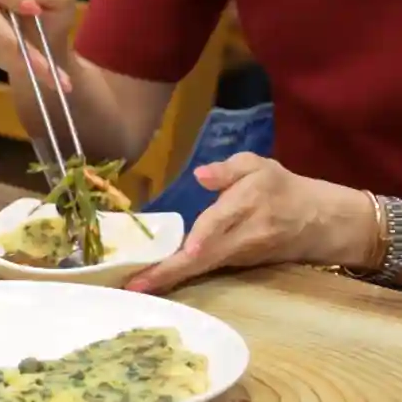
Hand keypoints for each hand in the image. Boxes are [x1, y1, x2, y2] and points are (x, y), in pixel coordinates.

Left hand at [125, 152, 378, 293]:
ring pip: (202, 268)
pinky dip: (179, 276)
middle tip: (136, 285)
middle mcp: (242, 236)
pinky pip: (204, 270)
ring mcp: (239, 256)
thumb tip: (200, 174)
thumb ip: (228, 169)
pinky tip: (153, 281)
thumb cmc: (281, 188)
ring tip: (135, 286)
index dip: (205, 236)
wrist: (317, 222)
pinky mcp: (236, 265)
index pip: (221, 222)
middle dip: (171, 272)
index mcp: (247, 205)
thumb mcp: (259, 167)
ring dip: (169, 278)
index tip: (189, 249)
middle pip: (204, 257)